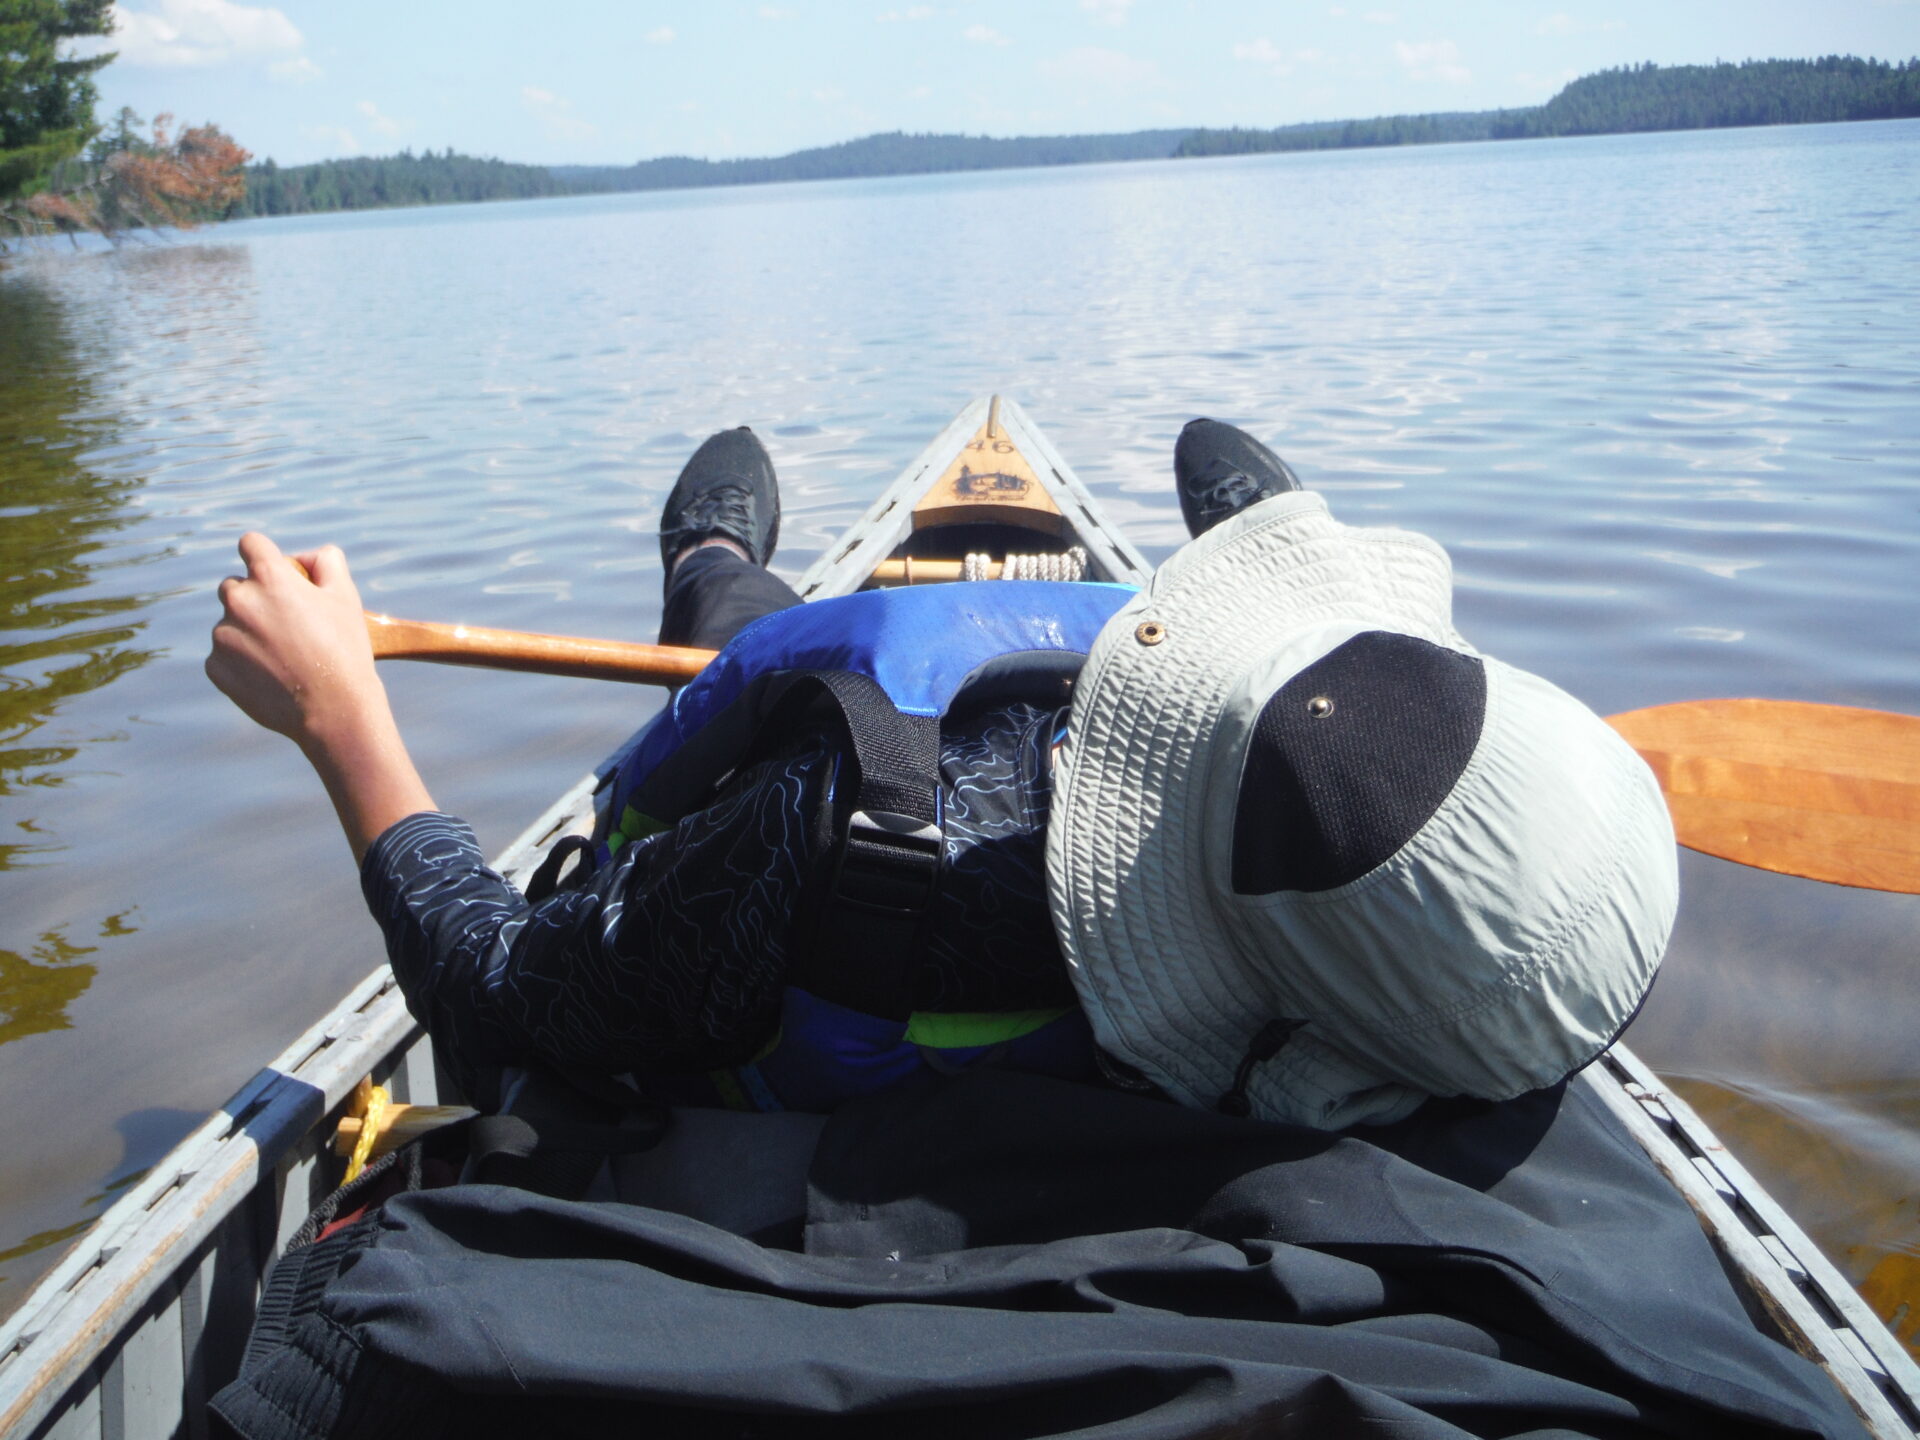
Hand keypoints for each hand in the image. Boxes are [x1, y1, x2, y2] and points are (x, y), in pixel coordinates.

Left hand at [207, 533, 434, 859]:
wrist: (334, 710)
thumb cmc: (345, 650)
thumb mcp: (347, 597)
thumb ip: (328, 562)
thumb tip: (308, 556)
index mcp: (270, 578)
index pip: (250, 544)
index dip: (262, 554)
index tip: (270, 569)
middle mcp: (239, 601)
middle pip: (234, 587)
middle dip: (255, 600)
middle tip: (286, 625)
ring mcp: (222, 636)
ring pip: (229, 625)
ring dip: (249, 634)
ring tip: (284, 658)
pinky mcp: (215, 667)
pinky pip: (223, 657)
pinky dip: (241, 663)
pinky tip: (271, 676)